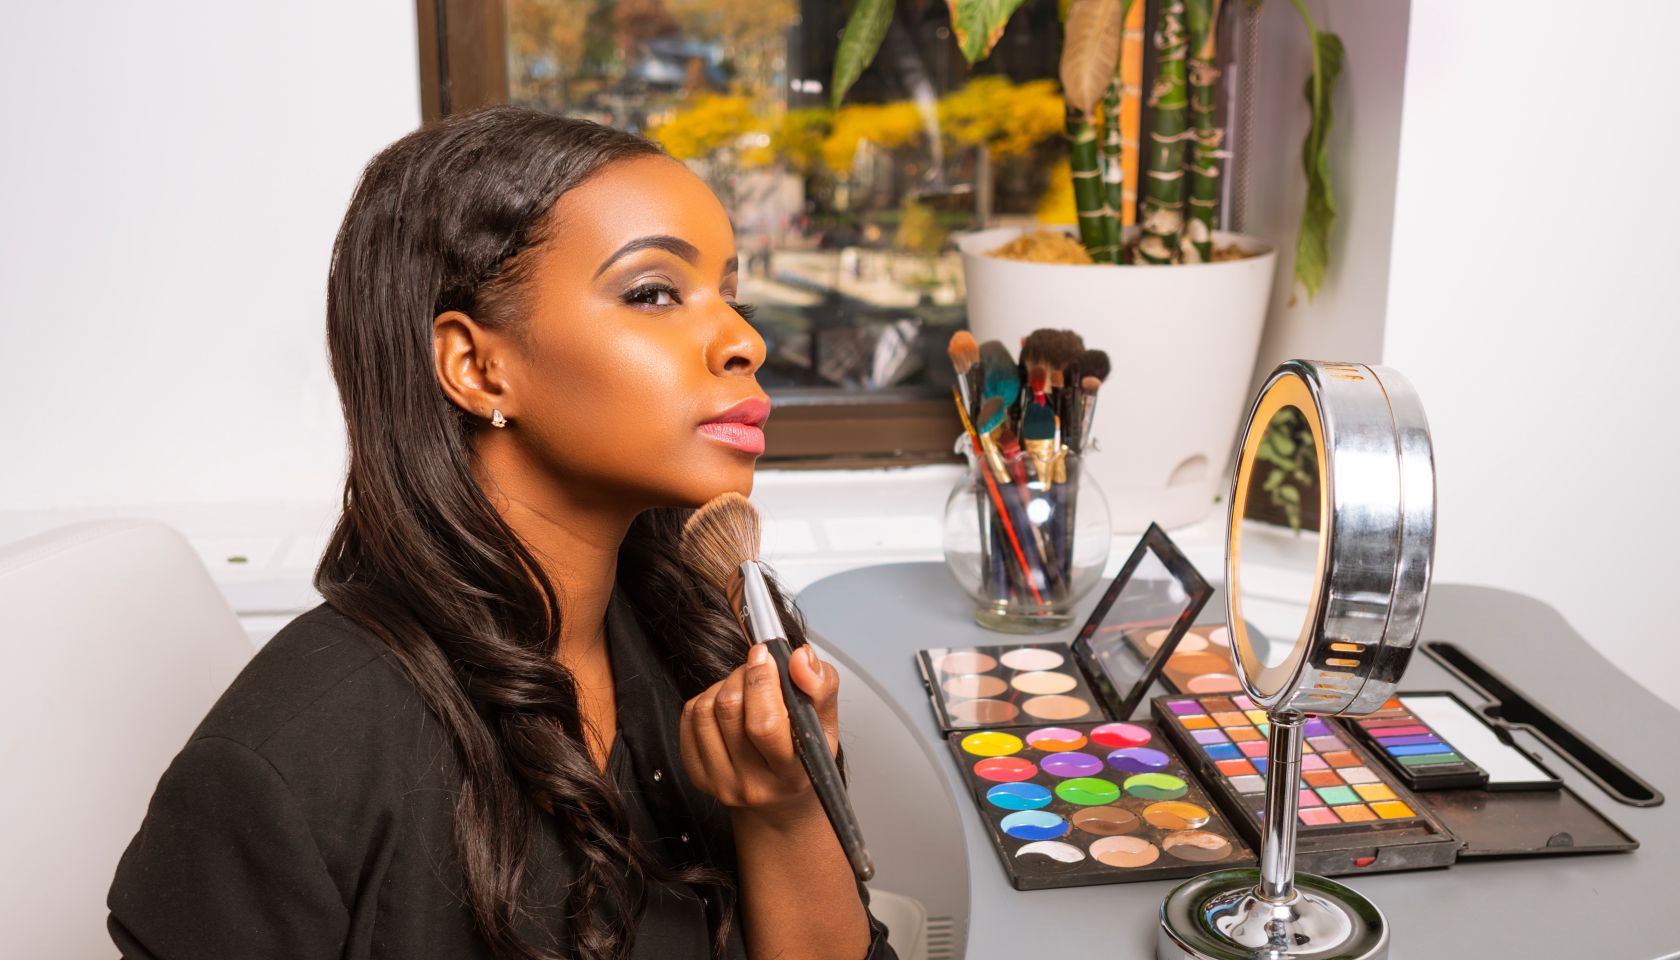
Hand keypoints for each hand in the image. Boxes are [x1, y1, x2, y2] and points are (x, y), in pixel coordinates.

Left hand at [678, 643, 839, 822]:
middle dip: (743, 674)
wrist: (778, 800)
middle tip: (758, 667)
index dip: (761, 682)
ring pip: (705, 709)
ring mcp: (720, 781)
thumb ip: (821, 686)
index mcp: (790, 773)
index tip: (765, 655)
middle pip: (730, 710)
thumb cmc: (803, 758)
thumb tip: (801, 657)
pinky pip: (689, 717)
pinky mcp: (697, 774)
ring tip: (745, 689)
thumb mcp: (824, 724)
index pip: (765, 724)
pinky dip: (707, 698)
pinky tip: (728, 707)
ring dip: (725, 685)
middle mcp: (752, 784)